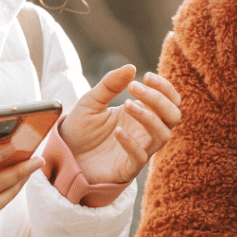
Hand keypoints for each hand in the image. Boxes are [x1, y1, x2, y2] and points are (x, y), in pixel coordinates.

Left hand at [59, 66, 180, 184]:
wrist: (62, 155)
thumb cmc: (80, 128)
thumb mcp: (91, 100)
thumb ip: (110, 84)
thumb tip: (131, 67)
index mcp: (142, 112)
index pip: (170, 100)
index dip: (164, 87)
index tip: (145, 76)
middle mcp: (145, 131)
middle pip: (173, 115)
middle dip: (159, 99)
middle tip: (133, 87)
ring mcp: (139, 150)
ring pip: (163, 135)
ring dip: (149, 117)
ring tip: (126, 105)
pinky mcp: (128, 169)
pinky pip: (140, 157)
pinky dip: (132, 143)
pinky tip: (117, 132)